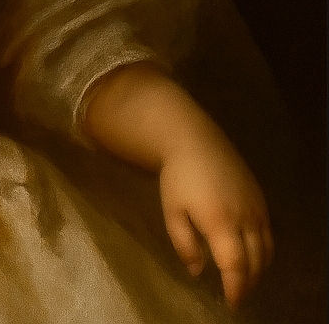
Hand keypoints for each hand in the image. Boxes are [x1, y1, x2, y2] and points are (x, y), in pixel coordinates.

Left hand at [158, 126, 272, 308]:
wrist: (194, 140)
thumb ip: (184, 244)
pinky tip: (252, 255)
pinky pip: (269, 234)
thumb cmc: (177, 177)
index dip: (236, 288)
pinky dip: (265, 251)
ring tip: (244, 279)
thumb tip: (197, 272)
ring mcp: (256, 208)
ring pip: (267, 250)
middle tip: (236, 295)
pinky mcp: (261, 199)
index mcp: (220, 222)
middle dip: (247, 283)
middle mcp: (245, 218)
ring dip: (258, 270)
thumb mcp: (172, 210)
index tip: (231, 302)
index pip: (235, 266)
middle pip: (255, 262)